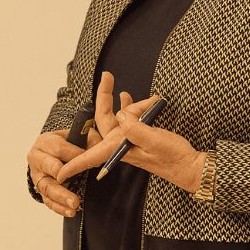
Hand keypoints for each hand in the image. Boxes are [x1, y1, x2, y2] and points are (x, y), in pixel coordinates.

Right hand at [27, 130, 85, 217]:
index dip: (74, 154)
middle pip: (48, 167)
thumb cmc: (70, 143)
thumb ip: (89, 140)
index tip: (89, 160)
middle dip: (63, 176)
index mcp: (45, 141)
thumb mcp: (79, 136)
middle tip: (75, 180)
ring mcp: (37, 175)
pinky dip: (59, 207)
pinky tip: (71, 212)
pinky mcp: (40, 189)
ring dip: (61, 196)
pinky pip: (48, 200)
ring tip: (75, 204)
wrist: (56, 153)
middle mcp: (37, 157)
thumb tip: (98, 151)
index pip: (59, 147)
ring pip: (47, 187)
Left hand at [56, 71, 205, 193]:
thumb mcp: (156, 141)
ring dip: (131, 104)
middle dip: (104, 98)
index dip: (73, 164)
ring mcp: (129, 140)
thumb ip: (136, 129)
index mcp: (120, 150)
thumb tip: (120, 114)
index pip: (90, 157)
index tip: (58, 173)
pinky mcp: (138, 137)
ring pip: (119, 116)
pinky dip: (136, 107)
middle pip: (103, 120)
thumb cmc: (174, 158)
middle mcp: (121, 145)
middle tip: (107, 76)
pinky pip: (129, 118)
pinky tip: (145, 99)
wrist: (191, 166)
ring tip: (151, 99)